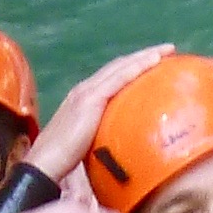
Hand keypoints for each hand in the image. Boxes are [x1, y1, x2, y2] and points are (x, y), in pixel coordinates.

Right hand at [25, 45, 172, 190]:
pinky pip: (119, 78)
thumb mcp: (89, 142)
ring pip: (121, 67)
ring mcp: (86, 91)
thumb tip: (125, 144)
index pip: (113, 75)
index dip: (133, 66)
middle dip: (143, 55)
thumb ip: (105, 135)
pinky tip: (153, 61)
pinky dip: (137, 67)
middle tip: (168, 50)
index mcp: (84, 97)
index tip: (156, 63)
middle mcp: (84, 88)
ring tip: (166, 51)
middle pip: (119, 66)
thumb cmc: (64, 160)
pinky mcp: (90, 99)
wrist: (45, 163)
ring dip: (145, 56)